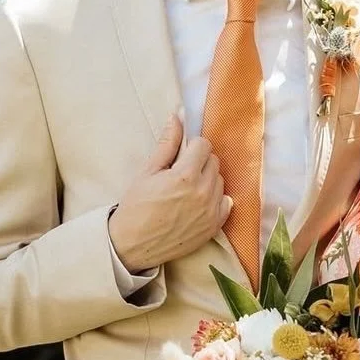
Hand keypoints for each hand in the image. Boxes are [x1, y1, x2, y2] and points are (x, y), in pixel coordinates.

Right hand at [108, 114, 231, 271]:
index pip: (204, 145)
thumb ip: (167, 143)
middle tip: (180, 174)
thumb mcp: (147, 171)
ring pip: (220, 180)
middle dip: (199, 162)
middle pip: (214, 161)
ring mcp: (211, 211)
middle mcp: (203, 192)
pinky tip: (198, 204)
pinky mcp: (214, 226)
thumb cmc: (136, 206)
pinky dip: (216, 199)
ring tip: (186, 191)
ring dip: (207, 180)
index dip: (191, 148)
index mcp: (185, 176)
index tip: (179, 157)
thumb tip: (178, 115)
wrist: (132, 245)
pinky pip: (227, 202)